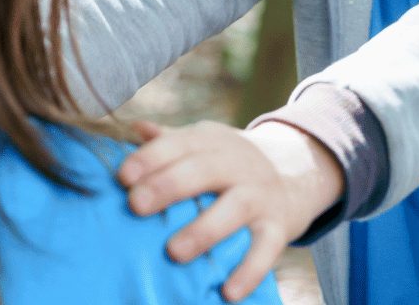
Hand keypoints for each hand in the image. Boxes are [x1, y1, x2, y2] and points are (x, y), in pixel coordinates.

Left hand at [119, 119, 344, 301]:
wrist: (296, 170)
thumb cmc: (231, 162)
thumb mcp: (205, 143)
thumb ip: (171, 140)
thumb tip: (135, 129)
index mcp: (213, 140)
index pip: (180, 143)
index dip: (152, 157)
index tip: (123, 176)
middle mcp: (238, 162)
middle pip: (203, 169)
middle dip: (169, 185)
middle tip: (136, 205)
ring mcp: (260, 193)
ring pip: (235, 207)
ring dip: (204, 229)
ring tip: (173, 252)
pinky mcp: (280, 225)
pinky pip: (268, 248)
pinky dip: (250, 269)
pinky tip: (228, 291)